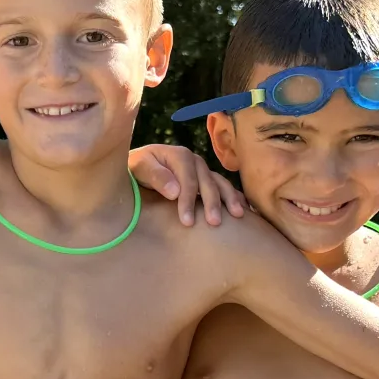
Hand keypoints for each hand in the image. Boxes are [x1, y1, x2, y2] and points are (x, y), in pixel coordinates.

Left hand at [130, 142, 245, 226]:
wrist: (136, 169)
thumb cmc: (134, 170)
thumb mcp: (138, 168)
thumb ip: (155, 176)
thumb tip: (175, 191)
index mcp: (177, 155)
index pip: (187, 177)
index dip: (189, 199)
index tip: (186, 222)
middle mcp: (193, 161)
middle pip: (207, 180)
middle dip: (212, 201)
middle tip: (214, 223)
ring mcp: (202, 170)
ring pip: (219, 182)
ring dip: (229, 198)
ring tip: (238, 215)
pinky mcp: (206, 180)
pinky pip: (223, 187)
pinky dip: (234, 196)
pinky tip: (245, 209)